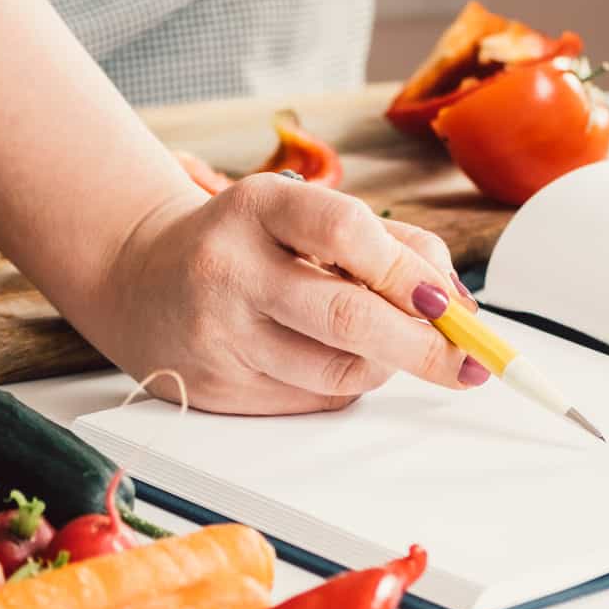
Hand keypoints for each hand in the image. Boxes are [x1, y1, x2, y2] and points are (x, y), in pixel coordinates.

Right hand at [74, 175, 486, 414]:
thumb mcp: (304, 213)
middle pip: (349, 317)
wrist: (139, 279)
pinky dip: (346, 386)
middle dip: (424, 345)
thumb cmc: (246, 242)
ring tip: (395, 347)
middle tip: (469, 359)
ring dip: (387, 366)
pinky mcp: (217, 390)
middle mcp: (230, 269)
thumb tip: (457, 303)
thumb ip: (389, 243)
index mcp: (256, 207)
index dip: (407, 270)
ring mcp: (219, 335)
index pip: (345, 232)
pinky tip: (337, 360)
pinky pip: (311, 401)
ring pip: (337, 371)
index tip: (447, 302)